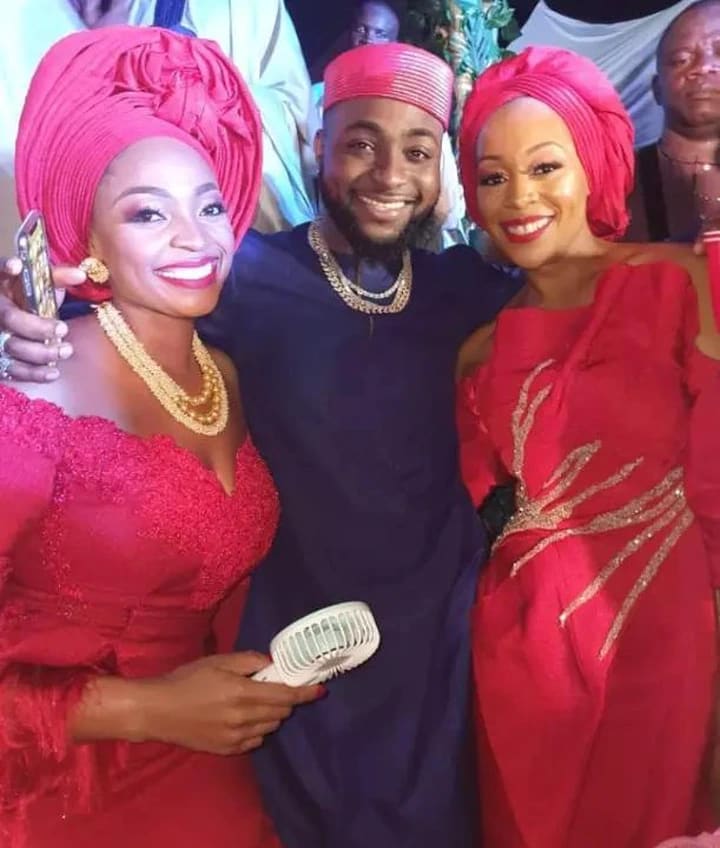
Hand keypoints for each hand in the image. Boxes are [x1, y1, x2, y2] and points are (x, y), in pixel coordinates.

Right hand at [0, 257, 85, 381]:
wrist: (23, 330)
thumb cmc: (33, 303)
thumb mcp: (43, 288)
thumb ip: (59, 279)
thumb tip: (80, 275)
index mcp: (3, 289)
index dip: (4, 268)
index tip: (17, 266)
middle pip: (9, 318)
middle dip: (37, 326)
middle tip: (63, 329)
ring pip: (11, 346)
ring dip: (41, 352)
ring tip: (66, 350)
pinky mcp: (0, 360)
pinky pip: (12, 370)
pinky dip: (34, 373)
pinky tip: (53, 372)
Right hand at [134, 652, 324, 754]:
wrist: (157, 710)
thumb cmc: (187, 679)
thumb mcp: (219, 660)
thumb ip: (250, 661)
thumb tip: (272, 665)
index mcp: (243, 693)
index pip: (285, 696)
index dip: (306, 693)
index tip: (321, 690)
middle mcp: (243, 719)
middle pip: (282, 712)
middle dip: (287, 699)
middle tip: (278, 687)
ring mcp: (236, 738)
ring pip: (271, 727)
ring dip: (273, 714)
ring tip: (258, 701)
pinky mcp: (227, 750)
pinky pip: (256, 741)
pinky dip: (259, 729)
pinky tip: (246, 718)